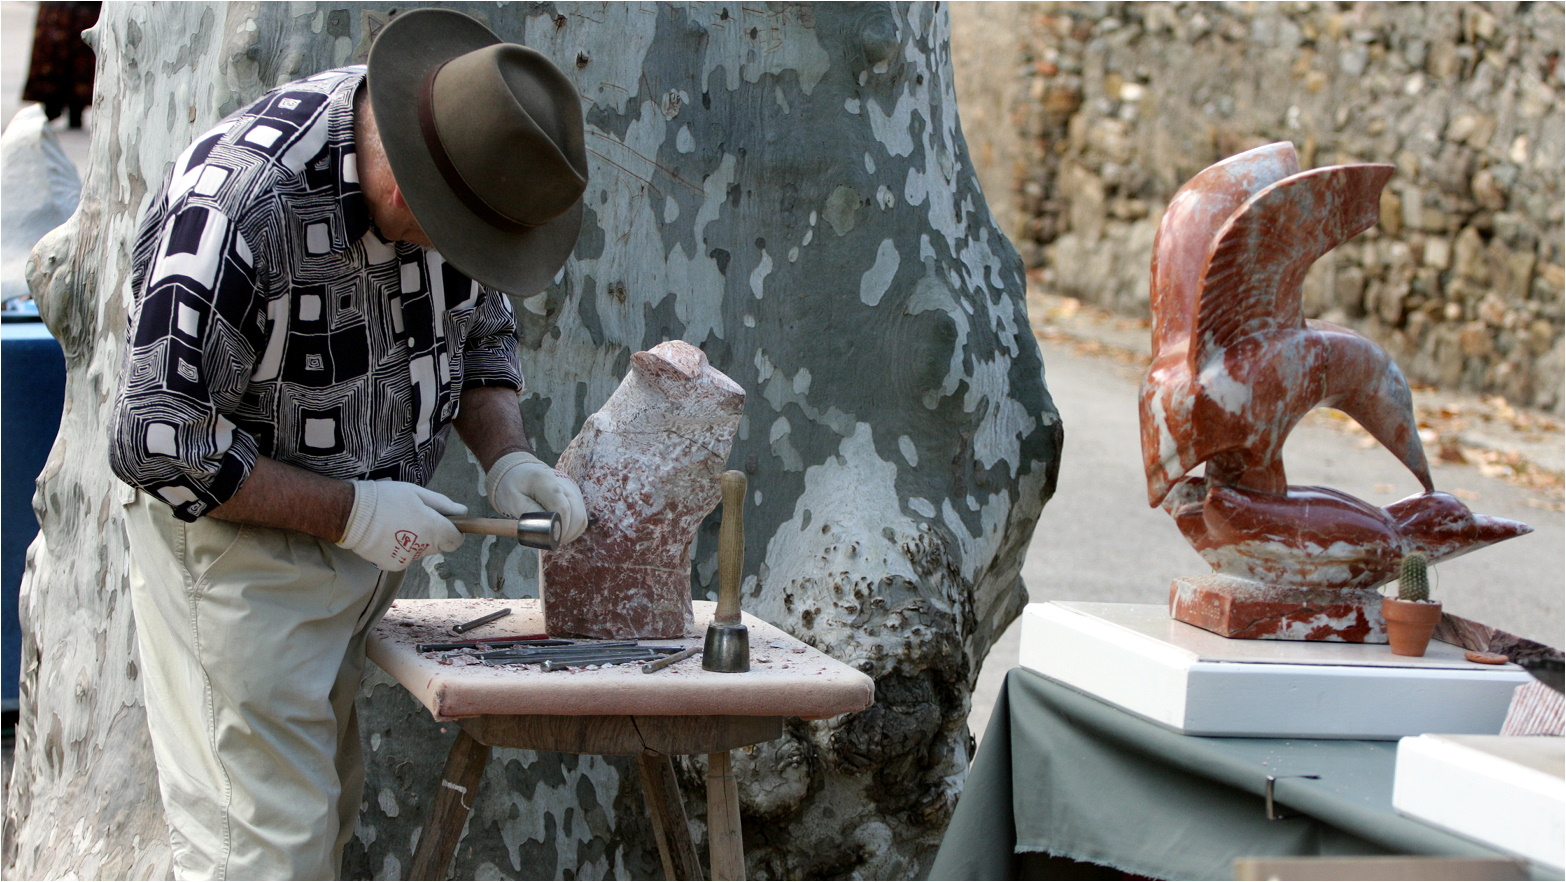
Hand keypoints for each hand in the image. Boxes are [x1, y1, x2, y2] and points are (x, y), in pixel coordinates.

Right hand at [337, 480, 466, 570]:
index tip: (445, 522)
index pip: (456, 540)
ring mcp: (408, 559)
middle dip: (433, 534)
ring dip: (416, 541)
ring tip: (397, 524)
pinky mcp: (394, 565)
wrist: (351, 514)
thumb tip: (463, 512)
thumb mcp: (416, 492)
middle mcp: (423, 547)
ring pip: (421, 551)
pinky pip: (406, 557)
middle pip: (439, 545)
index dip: (454, 531)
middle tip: (414, 517)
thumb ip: (442, 504)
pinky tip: (388, 535)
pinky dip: (401, 548)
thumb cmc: (385, 498)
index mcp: (432, 528)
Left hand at [485, 451, 587, 543]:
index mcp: (546, 481)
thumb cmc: (513, 487)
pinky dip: (572, 528)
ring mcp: (572, 488)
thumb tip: (549, 530)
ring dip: (570, 532)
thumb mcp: (513, 500)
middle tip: (550, 542)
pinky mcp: (575, 495)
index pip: (562, 508)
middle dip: (565, 533)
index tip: (549, 539)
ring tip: (554, 537)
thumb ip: (530, 515)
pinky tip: (560, 531)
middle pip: (575, 514)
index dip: (558, 528)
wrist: (518, 472)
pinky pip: (580, 517)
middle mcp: (564, 483)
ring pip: (581, 518)